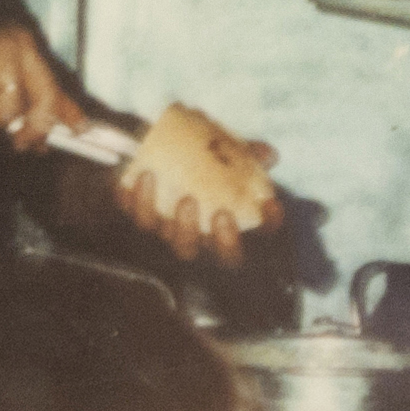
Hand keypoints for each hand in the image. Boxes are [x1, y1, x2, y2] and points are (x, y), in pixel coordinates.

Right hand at [0, 25, 85, 150]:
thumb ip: (18, 105)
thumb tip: (41, 140)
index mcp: (24, 44)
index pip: (55, 83)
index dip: (68, 111)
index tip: (82, 130)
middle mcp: (18, 44)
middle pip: (44, 101)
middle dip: (33, 130)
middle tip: (21, 146)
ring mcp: (0, 52)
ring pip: (8, 111)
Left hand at [116, 140, 281, 267]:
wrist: (156, 153)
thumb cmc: (201, 162)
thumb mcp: (227, 155)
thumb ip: (247, 155)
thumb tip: (267, 153)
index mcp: (230, 227)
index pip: (265, 232)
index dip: (269, 224)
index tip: (272, 204)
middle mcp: (204, 238)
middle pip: (221, 257)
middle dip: (224, 241)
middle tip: (223, 214)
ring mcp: (171, 231)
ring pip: (177, 242)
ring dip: (181, 224)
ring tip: (186, 198)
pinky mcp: (140, 214)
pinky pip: (137, 215)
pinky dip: (138, 198)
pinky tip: (144, 176)